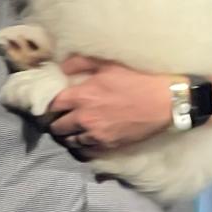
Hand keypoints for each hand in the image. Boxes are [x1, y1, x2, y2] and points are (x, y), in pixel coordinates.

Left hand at [47, 58, 175, 155]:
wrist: (163, 102)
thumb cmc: (136, 79)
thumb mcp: (108, 63)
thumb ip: (81, 63)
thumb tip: (62, 67)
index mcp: (81, 96)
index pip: (52, 105)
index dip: (49, 105)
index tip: (50, 105)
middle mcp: (84, 117)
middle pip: (57, 126)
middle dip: (55, 122)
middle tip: (58, 119)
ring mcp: (95, 134)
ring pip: (70, 140)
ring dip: (68, 135)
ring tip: (70, 131)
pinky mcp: (107, 144)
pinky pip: (86, 149)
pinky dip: (82, 144)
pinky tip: (85, 139)